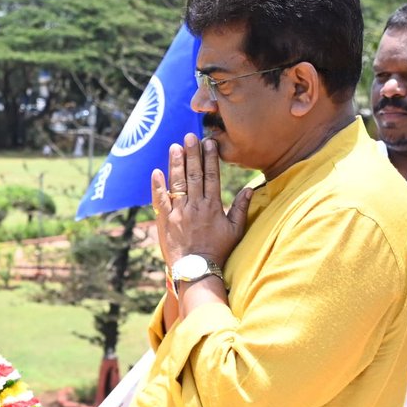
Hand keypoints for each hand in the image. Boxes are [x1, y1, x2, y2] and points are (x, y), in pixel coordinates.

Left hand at [152, 134, 252, 267]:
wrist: (196, 270)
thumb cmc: (218, 251)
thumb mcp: (235, 230)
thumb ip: (240, 208)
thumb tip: (250, 189)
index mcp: (213, 206)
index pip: (212, 176)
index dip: (210, 158)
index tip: (209, 142)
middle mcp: (195, 206)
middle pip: (194, 175)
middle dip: (192, 154)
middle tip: (190, 137)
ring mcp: (178, 213)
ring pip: (177, 183)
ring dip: (175, 164)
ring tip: (174, 147)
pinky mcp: (164, 221)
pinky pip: (160, 200)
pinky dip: (157, 186)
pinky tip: (156, 171)